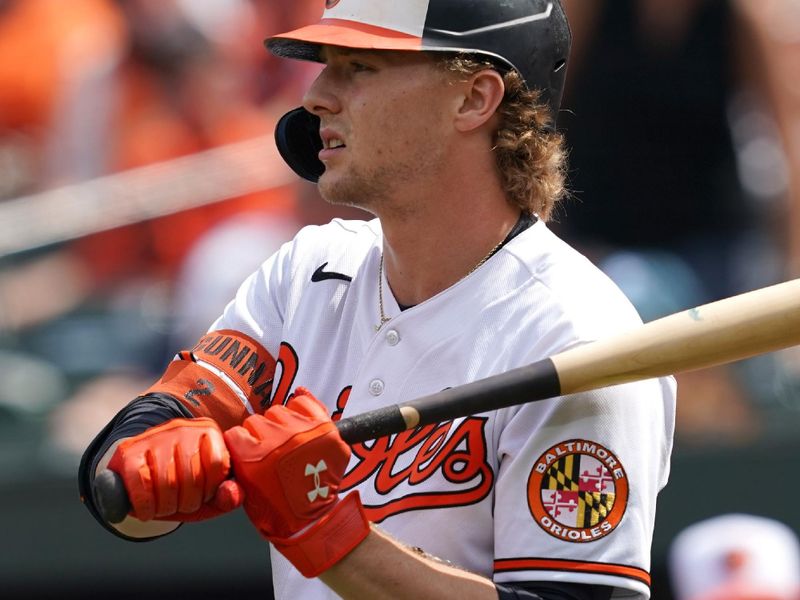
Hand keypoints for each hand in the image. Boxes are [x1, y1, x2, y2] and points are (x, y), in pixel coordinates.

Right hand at [107, 417, 242, 521]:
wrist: (144, 473)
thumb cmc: (184, 484)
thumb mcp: (211, 493)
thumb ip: (229, 495)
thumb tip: (229, 493)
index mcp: (208, 432)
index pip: (218, 464)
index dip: (210, 490)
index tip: (201, 496)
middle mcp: (182, 428)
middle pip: (192, 476)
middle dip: (187, 503)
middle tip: (180, 505)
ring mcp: (154, 436)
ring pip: (167, 482)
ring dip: (166, 507)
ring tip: (164, 507)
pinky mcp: (128, 450)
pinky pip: (140, 483)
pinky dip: (145, 505)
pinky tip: (147, 510)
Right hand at [224, 388, 369, 576]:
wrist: (311, 519)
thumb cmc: (277, 509)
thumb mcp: (244, 493)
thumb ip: (235, 466)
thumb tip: (232, 439)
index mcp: (253, 457)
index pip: (236, 433)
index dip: (241, 443)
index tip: (248, 451)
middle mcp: (277, 440)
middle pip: (257, 420)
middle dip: (260, 435)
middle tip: (271, 451)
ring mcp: (302, 432)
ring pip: (279, 410)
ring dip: (280, 424)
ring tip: (287, 442)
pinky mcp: (323, 428)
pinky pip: (305, 403)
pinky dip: (302, 408)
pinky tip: (300, 420)